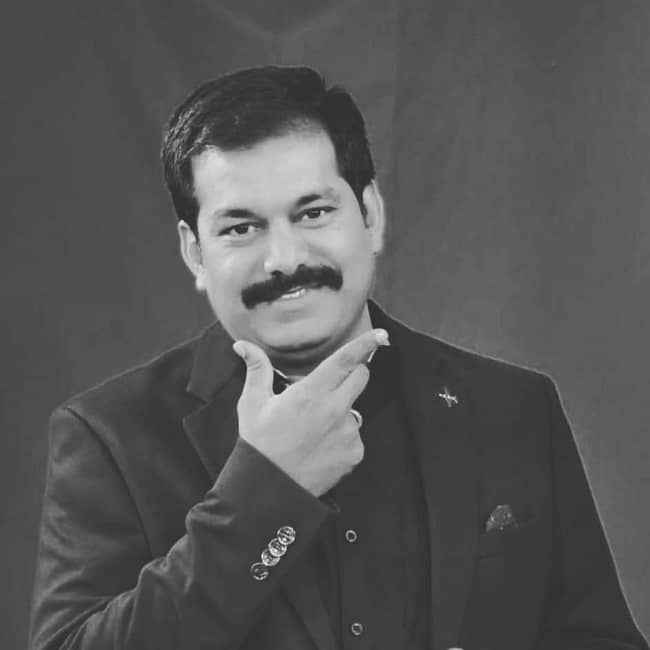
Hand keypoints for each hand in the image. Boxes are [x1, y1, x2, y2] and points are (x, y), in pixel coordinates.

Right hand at [232, 329, 388, 496]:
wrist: (270, 489)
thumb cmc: (259, 443)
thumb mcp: (253, 403)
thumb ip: (256, 369)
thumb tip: (242, 345)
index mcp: (312, 392)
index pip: (346, 360)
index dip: (365, 344)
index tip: (381, 335)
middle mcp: (335, 409)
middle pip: (361, 377)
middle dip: (352, 373)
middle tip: (330, 385)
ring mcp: (348, 432)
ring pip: (355, 408)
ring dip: (341, 410)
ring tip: (314, 428)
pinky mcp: (355, 453)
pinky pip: (355, 435)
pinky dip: (342, 436)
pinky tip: (321, 446)